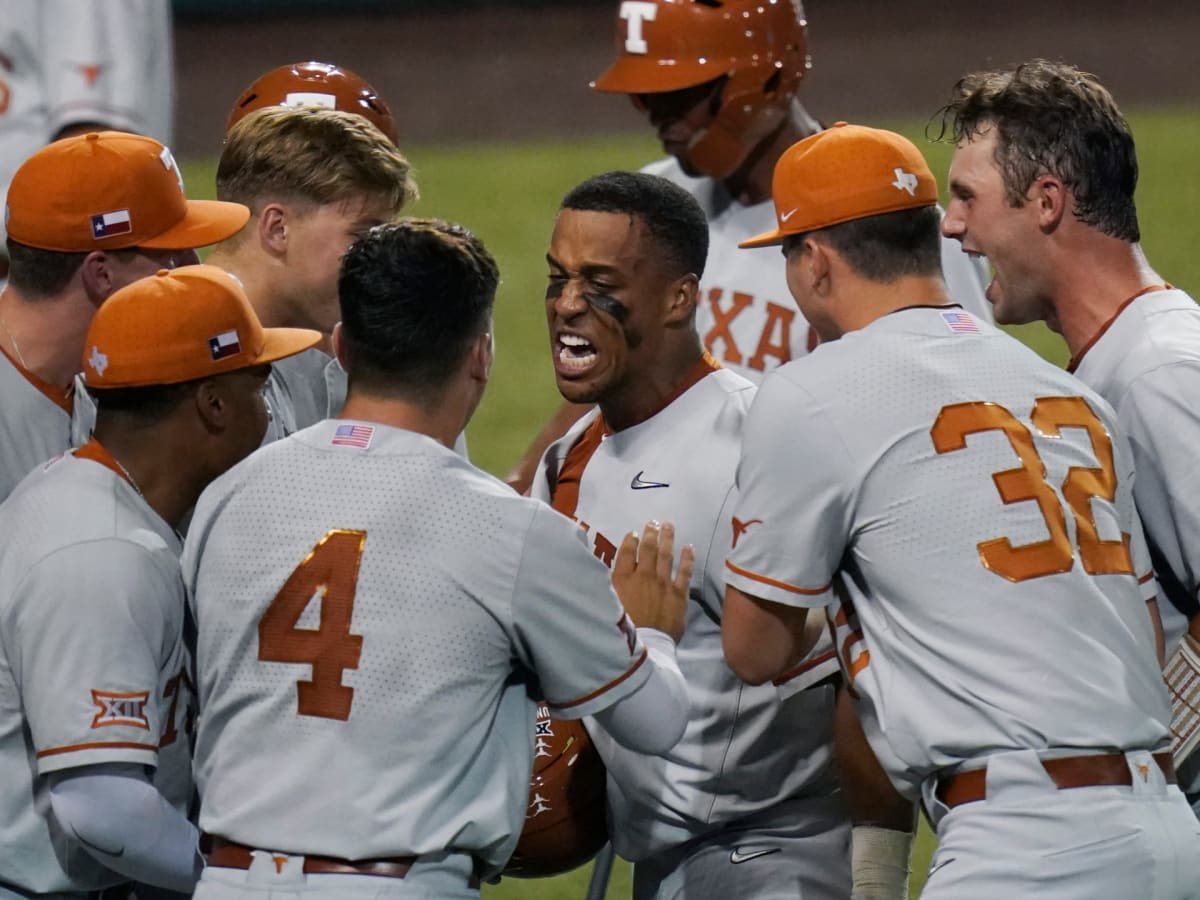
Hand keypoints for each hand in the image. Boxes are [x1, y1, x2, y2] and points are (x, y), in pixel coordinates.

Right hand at [611, 521, 692, 641]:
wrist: (644, 646)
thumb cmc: (621, 628)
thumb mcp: (606, 604)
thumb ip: (607, 586)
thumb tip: (600, 574)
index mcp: (623, 578)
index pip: (627, 552)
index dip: (631, 540)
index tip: (634, 533)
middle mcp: (644, 576)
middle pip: (648, 549)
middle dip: (651, 533)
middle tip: (653, 522)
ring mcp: (663, 584)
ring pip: (666, 555)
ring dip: (668, 539)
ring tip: (669, 526)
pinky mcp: (679, 594)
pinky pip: (684, 572)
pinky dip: (687, 558)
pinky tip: (689, 547)